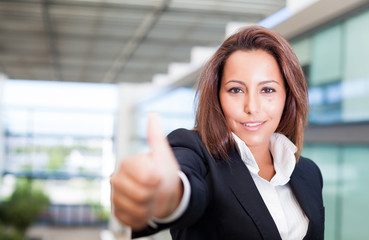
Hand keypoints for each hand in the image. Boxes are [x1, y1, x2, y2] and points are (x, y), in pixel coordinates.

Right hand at [111, 113, 181, 229]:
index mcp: (127, 163)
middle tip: (154, 188)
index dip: (157, 179)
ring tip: (150, 197)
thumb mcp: (162, 154)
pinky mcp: (118, 214)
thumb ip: (156, 136)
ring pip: (139, 209)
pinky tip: (144, 208)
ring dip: (151, 205)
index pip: (146, 177)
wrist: (162, 192)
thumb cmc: (163, 171)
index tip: (157, 175)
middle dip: (154, 193)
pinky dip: (144, 217)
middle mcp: (116, 179)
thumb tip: (153, 113)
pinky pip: (134, 220)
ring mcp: (115, 197)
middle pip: (142, 194)